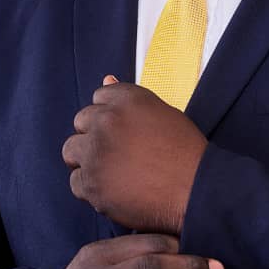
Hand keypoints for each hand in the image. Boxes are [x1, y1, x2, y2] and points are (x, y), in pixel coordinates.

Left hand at [62, 75, 207, 233]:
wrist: (197, 191)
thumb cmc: (185, 153)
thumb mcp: (162, 113)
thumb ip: (129, 99)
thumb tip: (106, 77)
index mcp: (127, 99)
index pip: (99, 98)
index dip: (111, 118)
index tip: (124, 133)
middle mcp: (107, 120)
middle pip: (81, 122)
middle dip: (95, 137)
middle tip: (120, 155)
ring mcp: (96, 152)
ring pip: (71, 151)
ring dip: (87, 161)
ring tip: (113, 173)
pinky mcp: (91, 183)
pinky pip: (76, 183)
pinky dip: (92, 189)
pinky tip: (116, 191)